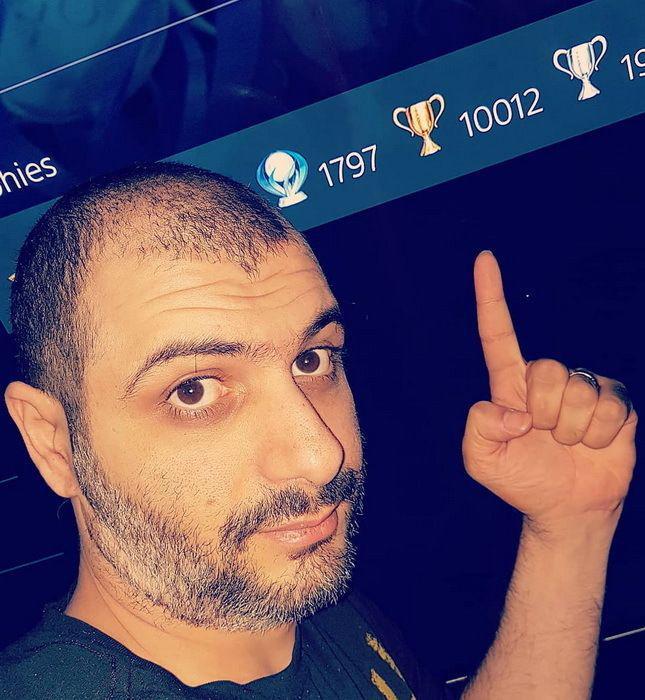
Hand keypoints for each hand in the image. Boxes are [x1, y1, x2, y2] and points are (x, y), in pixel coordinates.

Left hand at [462, 251, 636, 530]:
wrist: (566, 508)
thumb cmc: (521, 480)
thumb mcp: (481, 461)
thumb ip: (479, 428)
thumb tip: (515, 411)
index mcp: (509, 384)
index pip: (498, 334)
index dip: (490, 296)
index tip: (484, 257)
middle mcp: (546, 379)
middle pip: (546, 369)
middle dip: (544, 412)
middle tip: (543, 436)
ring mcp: (583, 388)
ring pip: (579, 390)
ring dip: (571, 428)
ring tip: (568, 443)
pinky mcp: (615, 403)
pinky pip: (609, 407)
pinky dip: (599, 435)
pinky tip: (593, 444)